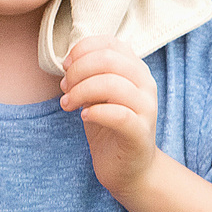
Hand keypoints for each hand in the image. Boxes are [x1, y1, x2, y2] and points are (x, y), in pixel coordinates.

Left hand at [59, 36, 160, 199]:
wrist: (129, 168)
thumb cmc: (110, 127)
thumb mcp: (97, 94)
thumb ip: (89, 75)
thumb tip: (69, 63)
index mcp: (136, 69)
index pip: (110, 43)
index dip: (82, 50)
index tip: (66, 66)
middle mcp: (146, 84)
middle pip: (107, 60)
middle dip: (77, 71)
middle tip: (65, 88)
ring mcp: (147, 108)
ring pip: (111, 84)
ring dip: (81, 91)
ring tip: (68, 104)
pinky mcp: (140, 132)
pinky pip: (118, 115)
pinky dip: (95, 112)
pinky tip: (84, 116)